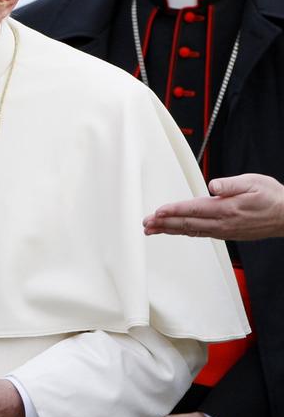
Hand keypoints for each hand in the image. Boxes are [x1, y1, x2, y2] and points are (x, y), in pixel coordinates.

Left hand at [144, 173, 283, 240]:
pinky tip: (174, 231)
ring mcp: (224, 230)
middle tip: (145, 224)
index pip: (193, 210)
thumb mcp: (254, 182)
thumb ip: (231, 184)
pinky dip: (184, 232)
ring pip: (191, 231)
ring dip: (170, 230)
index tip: (157, 212)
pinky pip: (200, 233)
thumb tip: (213, 185)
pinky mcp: (226, 233)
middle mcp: (223, 223)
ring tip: (152, 230)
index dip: (174, 211)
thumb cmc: (272, 197)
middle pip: (187, 223)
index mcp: (227, 209)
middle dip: (164, 223)